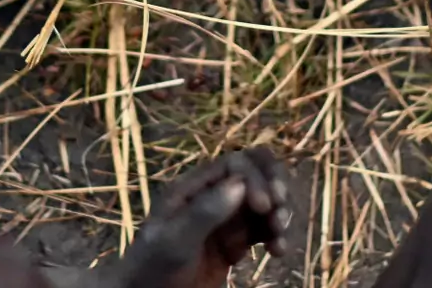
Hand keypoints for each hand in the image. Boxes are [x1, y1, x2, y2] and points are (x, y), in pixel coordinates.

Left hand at [116, 149, 291, 287]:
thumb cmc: (153, 266)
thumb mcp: (174, 239)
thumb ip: (204, 212)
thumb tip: (239, 185)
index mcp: (193, 188)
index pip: (235, 165)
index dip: (255, 179)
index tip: (264, 206)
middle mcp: (212, 197)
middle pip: (255, 175)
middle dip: (273, 189)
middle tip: (278, 215)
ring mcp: (225, 220)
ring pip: (264, 204)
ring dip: (278, 216)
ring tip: (278, 243)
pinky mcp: (234, 244)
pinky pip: (262, 230)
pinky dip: (276, 236)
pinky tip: (278, 253)